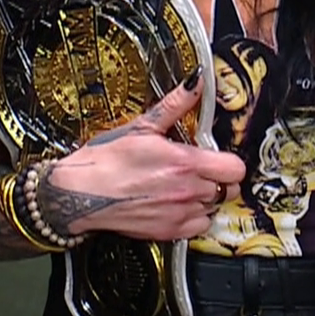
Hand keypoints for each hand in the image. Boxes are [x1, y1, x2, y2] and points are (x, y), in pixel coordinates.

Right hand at [41, 72, 247, 242]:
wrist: (79, 193)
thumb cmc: (105, 160)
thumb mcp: (141, 126)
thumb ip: (175, 104)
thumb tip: (196, 83)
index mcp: (184, 162)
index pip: (235, 168)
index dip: (228, 160)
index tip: (216, 156)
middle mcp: (187, 191)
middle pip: (228, 189)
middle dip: (218, 178)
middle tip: (201, 170)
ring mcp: (179, 214)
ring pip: (214, 207)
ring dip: (206, 197)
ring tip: (186, 186)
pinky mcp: (169, 232)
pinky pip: (200, 227)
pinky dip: (195, 217)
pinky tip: (179, 204)